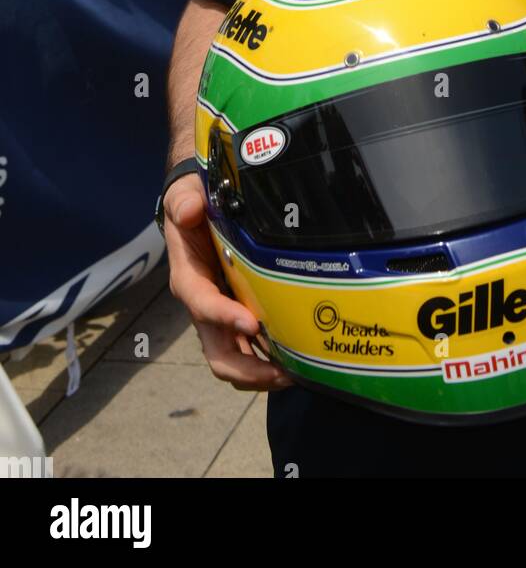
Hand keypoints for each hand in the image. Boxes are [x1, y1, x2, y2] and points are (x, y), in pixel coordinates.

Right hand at [164, 173, 295, 391]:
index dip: (224, 317)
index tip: (252, 324)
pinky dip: (270, 361)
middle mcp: (203, 305)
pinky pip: (251, 349)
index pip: (202, 305)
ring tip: (296, 374)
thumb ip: (184, 201)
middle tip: (282, 372)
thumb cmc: (192, 203)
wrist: (198, 208)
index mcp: (188, 279)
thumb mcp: (184, 195)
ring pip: (235, 359)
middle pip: (218, 352)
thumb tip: (189, 211)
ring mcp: (221, 315)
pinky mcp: (237, 315)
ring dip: (261, 373)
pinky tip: (297, 361)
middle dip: (248, 369)